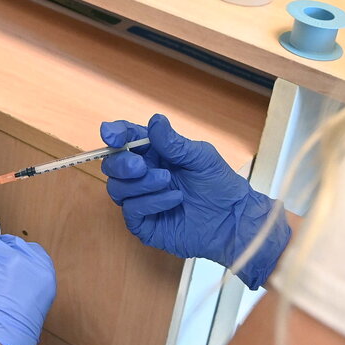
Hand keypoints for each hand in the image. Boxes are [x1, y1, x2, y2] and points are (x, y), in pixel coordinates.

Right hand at [101, 114, 290, 289]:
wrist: (232, 219)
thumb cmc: (219, 185)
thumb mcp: (200, 157)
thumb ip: (174, 142)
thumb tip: (155, 120)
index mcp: (154, 154)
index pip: (126, 139)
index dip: (115, 134)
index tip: (112, 134)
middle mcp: (143, 176)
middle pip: (113, 165)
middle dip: (122, 163)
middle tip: (140, 166)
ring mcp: (141, 200)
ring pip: (117, 188)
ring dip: (141, 184)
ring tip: (168, 182)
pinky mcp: (143, 224)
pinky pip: (131, 210)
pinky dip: (150, 202)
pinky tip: (174, 199)